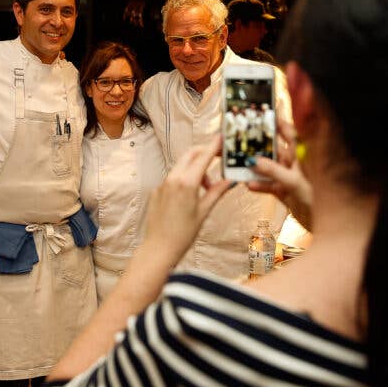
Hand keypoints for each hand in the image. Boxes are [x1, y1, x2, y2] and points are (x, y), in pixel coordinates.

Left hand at [143, 135, 233, 266]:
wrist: (159, 249)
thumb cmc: (183, 234)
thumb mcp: (204, 212)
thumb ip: (216, 192)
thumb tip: (230, 180)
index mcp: (186, 183)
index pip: (203, 157)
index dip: (214, 146)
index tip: (222, 137)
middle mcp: (172, 179)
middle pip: (190, 155)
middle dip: (204, 153)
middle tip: (217, 158)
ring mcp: (162, 184)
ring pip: (181, 166)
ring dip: (196, 169)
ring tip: (206, 188)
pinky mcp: (157, 191)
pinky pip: (173, 178)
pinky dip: (185, 179)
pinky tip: (190, 196)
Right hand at [247, 120, 312, 228]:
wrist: (326, 224)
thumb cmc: (319, 199)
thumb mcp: (295, 183)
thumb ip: (275, 172)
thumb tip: (254, 161)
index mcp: (303, 155)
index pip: (290, 134)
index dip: (278, 123)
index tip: (262, 115)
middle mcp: (296, 163)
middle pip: (275, 150)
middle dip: (260, 146)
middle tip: (242, 139)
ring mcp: (290, 178)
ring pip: (270, 168)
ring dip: (256, 168)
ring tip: (241, 163)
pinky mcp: (285, 192)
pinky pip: (270, 186)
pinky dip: (260, 186)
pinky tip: (249, 185)